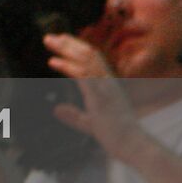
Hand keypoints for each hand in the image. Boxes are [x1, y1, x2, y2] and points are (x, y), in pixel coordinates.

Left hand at [44, 33, 151, 161]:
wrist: (132, 145)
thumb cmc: (115, 135)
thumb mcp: (89, 123)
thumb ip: (73, 115)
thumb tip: (56, 109)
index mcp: (107, 84)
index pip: (93, 58)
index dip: (77, 47)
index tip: (61, 39)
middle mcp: (107, 81)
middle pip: (88, 54)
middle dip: (68, 44)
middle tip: (49, 37)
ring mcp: (105, 87)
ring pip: (85, 60)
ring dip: (65, 49)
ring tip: (49, 42)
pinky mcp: (101, 96)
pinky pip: (84, 76)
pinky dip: (67, 66)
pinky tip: (53, 61)